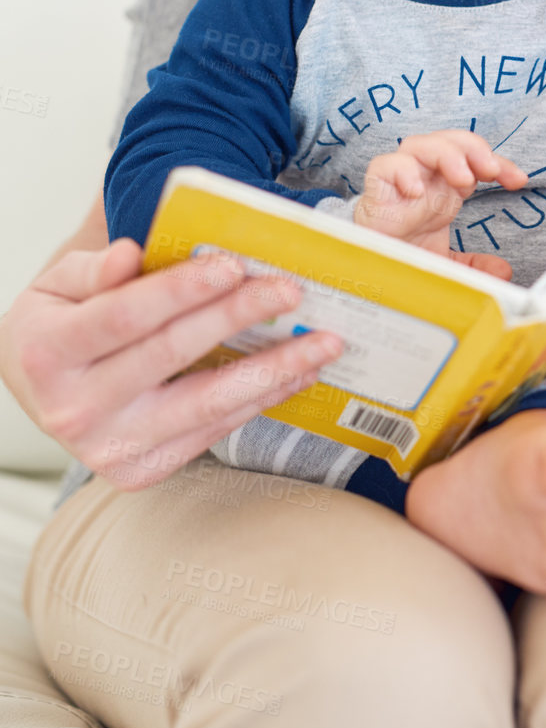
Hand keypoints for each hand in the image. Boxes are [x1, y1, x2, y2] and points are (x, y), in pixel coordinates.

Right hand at [1, 239, 344, 490]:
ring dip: (272, 371)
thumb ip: (95, 269)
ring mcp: (110, 450)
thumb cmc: (60, 324)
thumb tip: (133, 255)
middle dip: (235, 318)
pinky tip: (299, 372)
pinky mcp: (142, 472)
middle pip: (170, 356)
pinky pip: (213, 430)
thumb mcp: (59, 285)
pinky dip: (262, 400)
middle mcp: (74, 410)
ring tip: (324, 343)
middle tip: (290, 290)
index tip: (233, 263)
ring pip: (204, 404)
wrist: (38, 390)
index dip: (180, 290)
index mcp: (48, 354)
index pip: (125, 316)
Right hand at [354, 131, 527, 263]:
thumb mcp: (448, 261)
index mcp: (445, 185)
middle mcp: (425, 176)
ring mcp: (400, 179)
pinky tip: (416, 191)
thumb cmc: (405, 250)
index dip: (499, 163)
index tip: (519, 180)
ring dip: (446, 153)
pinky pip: (385, 165)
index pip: (474, 159)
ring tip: (463, 179)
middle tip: (491, 170)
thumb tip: (502, 272)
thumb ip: (473, 266)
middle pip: (450, 140)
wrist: (368, 265)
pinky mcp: (376, 189)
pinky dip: (402, 171)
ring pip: (420, 143)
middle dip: (474, 148)